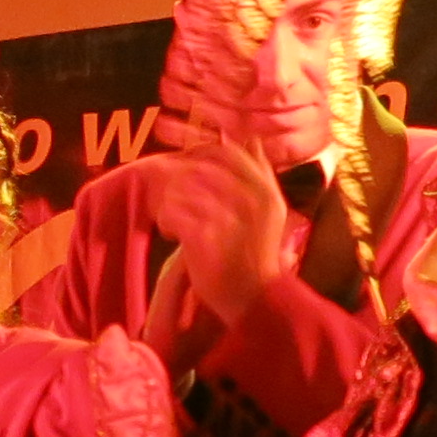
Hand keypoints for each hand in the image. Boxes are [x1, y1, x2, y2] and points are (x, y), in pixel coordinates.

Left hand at [150, 137, 292, 323]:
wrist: (256, 299)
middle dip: (179, 179)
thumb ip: (260, 172)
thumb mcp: (270, 210)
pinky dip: (166, 221)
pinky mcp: (205, 236)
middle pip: (199, 168)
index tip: (187, 166)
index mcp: (266, 191)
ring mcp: (227, 217)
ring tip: (174, 221)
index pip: (227, 152)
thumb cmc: (257, 255)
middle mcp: (250, 199)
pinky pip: (172, 213)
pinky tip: (170, 233)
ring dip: (171, 202)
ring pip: (181, 189)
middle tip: (173, 197)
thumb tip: (250, 138)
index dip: (201, 153)